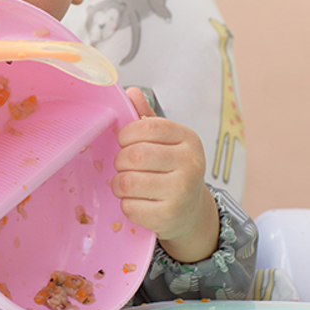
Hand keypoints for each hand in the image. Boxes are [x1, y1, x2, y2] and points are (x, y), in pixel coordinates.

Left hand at [112, 88, 219, 262]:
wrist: (190, 212)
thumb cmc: (170, 169)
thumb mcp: (163, 140)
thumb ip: (145, 116)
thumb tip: (131, 91)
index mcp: (188, 139)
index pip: (146, 126)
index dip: (126, 134)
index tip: (125, 141)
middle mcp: (191, 164)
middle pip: (134, 155)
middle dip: (120, 161)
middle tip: (125, 166)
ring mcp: (182, 193)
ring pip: (127, 182)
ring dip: (119, 184)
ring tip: (128, 184)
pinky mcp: (169, 217)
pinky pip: (130, 207)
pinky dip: (126, 204)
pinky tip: (138, 202)